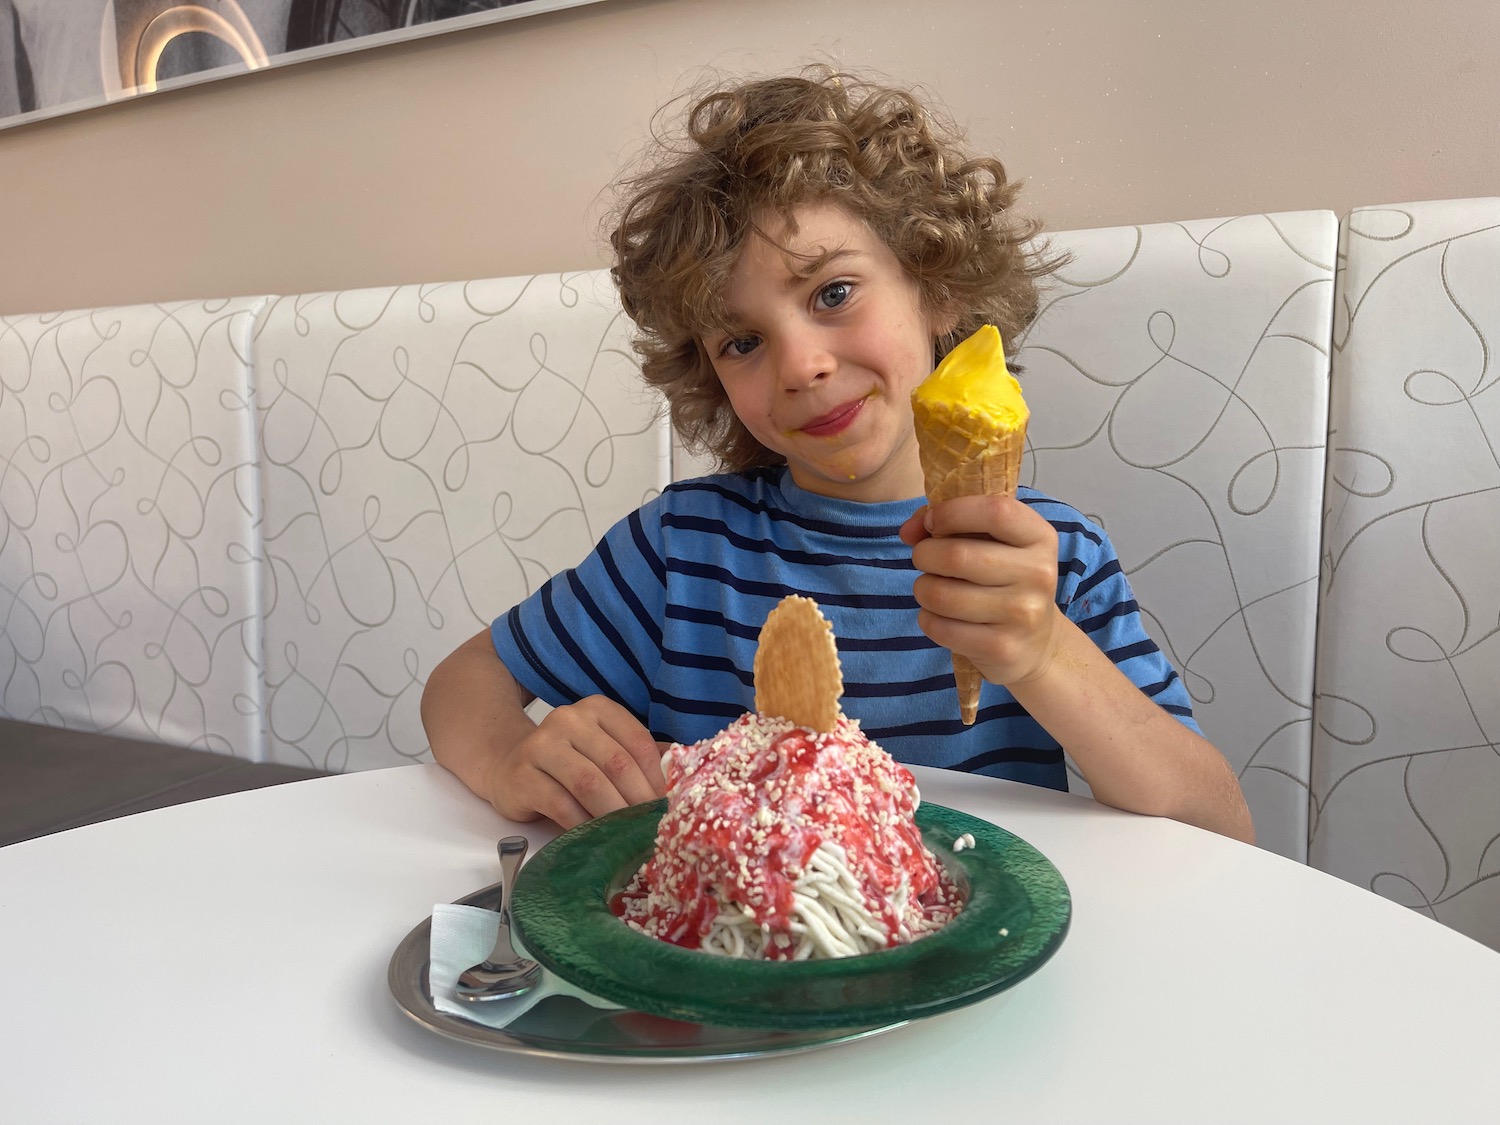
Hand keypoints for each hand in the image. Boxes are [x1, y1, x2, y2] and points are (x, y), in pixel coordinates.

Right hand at [483, 695, 667, 828]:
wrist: (509, 767)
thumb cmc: (568, 762)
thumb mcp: (603, 750)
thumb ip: (637, 759)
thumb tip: (682, 780)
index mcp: (597, 709)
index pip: (637, 741)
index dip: (657, 777)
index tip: (669, 804)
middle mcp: (568, 719)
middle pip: (616, 763)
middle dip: (639, 799)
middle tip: (654, 826)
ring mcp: (541, 745)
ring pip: (589, 783)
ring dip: (615, 813)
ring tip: (630, 834)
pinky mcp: (522, 776)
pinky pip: (560, 804)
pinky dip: (583, 824)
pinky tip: (596, 837)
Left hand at [899, 494, 1063, 687]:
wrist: (1036, 644)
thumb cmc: (1003, 579)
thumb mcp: (992, 542)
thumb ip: (949, 523)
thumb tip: (909, 530)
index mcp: (1040, 537)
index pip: (995, 512)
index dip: (951, 512)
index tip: (931, 522)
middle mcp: (1038, 574)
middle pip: (957, 556)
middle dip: (924, 554)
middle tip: (926, 560)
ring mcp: (1022, 614)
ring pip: (941, 595)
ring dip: (923, 589)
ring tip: (933, 589)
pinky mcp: (1001, 648)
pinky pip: (938, 627)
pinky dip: (927, 619)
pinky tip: (942, 617)